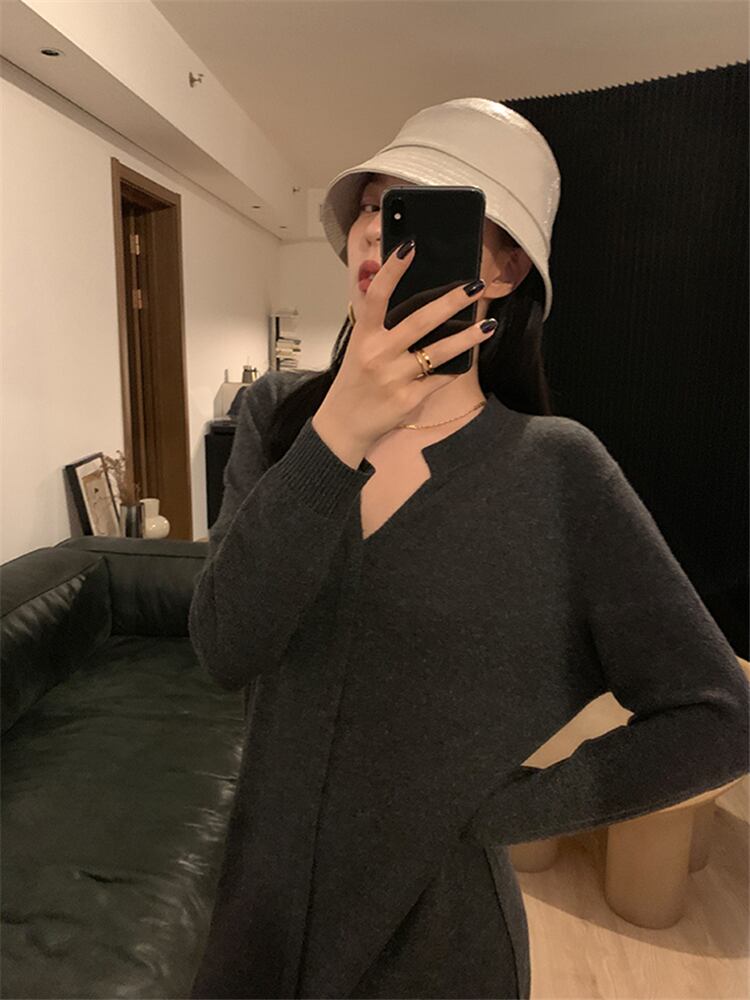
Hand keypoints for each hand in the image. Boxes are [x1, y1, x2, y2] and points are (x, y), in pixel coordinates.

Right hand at [316, 241, 493, 450]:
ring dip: (467, 337)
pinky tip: (469, 357)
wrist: (343, 426)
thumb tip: (408, 299)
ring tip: (487, 325)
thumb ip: (378, 326)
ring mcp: (394, 377)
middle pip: (420, 321)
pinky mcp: (408, 398)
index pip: (377, 296)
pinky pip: (439, 378)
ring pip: (439, 352)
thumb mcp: (358, 349)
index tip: (410, 247)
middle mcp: (378, 354)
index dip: (393, 271)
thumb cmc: (354, 383)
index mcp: (364, 336)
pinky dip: (455, 368)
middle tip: (474, 286)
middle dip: (451, 302)